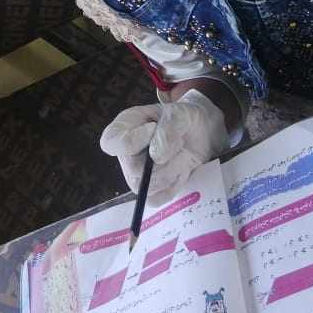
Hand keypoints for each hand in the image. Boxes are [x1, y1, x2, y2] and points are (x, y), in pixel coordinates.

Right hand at [100, 90, 227, 204]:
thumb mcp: (181, 113)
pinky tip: (182, 169)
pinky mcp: (150, 190)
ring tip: (183, 154)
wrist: (201, 133)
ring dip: (173, 170)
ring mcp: (135, 175)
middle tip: (180, 142)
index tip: (153, 128)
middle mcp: (125, 154)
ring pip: (148, 186)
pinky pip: (157, 198)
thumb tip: (157, 157)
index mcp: (123, 128)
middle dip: (164, 158)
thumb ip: (168, 129)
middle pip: (133, 169)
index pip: (111, 143)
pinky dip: (174, 185)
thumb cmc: (185, 118)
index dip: (132, 141)